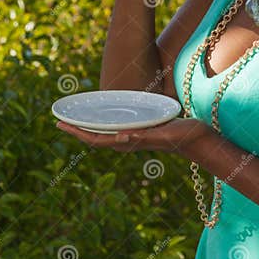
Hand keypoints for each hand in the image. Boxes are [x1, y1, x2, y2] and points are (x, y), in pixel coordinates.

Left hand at [55, 116, 211, 157]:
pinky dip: (104, 123)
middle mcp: (129, 140)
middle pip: (96, 136)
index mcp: (129, 141)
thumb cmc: (183, 136)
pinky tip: (103, 116)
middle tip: (59, 121)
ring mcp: (135, 136)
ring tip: (75, 119)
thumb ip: (143, 136)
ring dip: (89, 127)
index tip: (60, 124)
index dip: (76, 132)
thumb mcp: (164, 134)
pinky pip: (116, 128)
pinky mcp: (142, 130)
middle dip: (77, 130)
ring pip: (105, 133)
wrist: (199, 140)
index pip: (96, 139)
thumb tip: (120, 135)